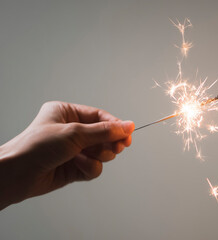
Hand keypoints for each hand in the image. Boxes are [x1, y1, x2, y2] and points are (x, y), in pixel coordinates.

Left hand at [0, 101, 133, 208]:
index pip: (100, 116)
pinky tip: (78, 166)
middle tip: (116, 148)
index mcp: (67, 113)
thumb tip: (128, 126)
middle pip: (105, 135)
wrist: (16, 175)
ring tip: (85, 157)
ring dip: (98, 156)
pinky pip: (94, 167)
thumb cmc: (35, 147)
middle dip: (109, 143)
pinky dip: (90, 167)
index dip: (116, 125)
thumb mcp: (75, 133)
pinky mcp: (74, 167)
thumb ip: (105, 131)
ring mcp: (73, 149)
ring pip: (102, 152)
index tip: (128, 134)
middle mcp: (71, 130)